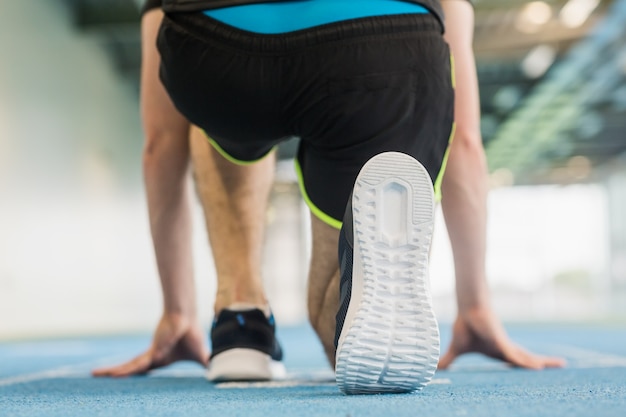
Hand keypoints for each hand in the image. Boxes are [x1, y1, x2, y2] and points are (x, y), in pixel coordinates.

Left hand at [92, 313, 208, 376]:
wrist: (187, 319)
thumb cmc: (192, 335)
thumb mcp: (200, 356)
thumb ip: (205, 364)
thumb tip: (216, 373)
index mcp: (160, 360)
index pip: (143, 370)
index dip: (132, 375)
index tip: (119, 381)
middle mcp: (152, 357)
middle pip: (131, 369)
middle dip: (115, 373)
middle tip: (97, 375)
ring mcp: (150, 354)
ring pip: (129, 367)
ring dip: (113, 372)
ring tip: (95, 374)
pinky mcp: (153, 351)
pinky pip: (137, 364)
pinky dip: (126, 371)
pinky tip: (113, 375)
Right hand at [438, 307, 565, 369]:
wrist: (466, 309)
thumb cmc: (464, 326)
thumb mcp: (457, 349)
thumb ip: (449, 360)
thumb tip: (436, 368)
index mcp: (498, 351)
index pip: (516, 361)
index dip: (526, 366)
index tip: (538, 370)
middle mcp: (505, 348)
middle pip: (527, 358)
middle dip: (543, 362)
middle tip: (561, 364)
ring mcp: (504, 344)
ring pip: (526, 357)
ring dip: (541, 363)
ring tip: (560, 364)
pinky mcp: (500, 340)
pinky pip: (514, 355)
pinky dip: (524, 363)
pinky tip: (536, 368)